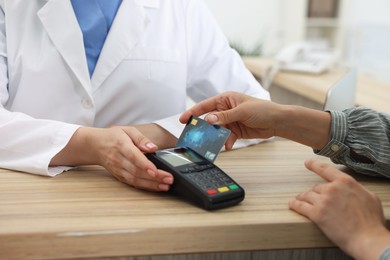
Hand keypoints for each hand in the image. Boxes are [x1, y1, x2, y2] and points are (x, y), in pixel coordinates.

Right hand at [52, 126, 172, 191]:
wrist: (95, 146)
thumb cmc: (113, 136)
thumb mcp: (128, 130)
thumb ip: (141, 139)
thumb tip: (153, 147)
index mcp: (121, 145)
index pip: (134, 156)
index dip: (145, 164)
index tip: (155, 170)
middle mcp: (119, 159)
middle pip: (137, 171)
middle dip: (154, 177)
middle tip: (169, 179)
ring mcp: (118, 169)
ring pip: (135, 179)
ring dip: (151, 184)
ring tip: (165, 185)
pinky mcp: (119, 176)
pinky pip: (132, 183)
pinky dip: (145, 187)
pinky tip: (156, 187)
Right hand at [180, 92, 280, 148]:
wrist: (277, 121)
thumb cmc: (262, 109)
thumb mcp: (242, 111)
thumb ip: (224, 116)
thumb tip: (208, 119)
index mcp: (226, 99)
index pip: (205, 105)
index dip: (193, 112)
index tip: (183, 119)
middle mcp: (226, 109)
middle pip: (209, 119)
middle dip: (204, 129)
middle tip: (196, 137)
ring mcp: (230, 121)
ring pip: (217, 130)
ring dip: (216, 137)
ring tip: (213, 144)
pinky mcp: (235, 131)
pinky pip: (225, 137)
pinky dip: (225, 142)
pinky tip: (227, 146)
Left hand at [289, 159, 389, 259]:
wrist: (367, 238)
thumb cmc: (371, 221)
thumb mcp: (369, 197)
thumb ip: (356, 189)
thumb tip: (350, 189)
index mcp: (345, 182)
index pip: (326, 170)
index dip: (314, 165)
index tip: (307, 162)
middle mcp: (331, 189)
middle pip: (316, 187)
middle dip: (316, 193)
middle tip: (316, 199)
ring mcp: (322, 201)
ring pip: (307, 196)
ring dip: (303, 198)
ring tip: (300, 199)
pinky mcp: (316, 214)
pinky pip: (300, 206)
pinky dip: (295, 205)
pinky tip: (292, 204)